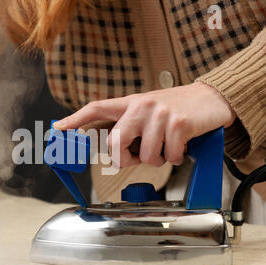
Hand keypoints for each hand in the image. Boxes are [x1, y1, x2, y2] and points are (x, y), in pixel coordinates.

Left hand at [54, 82, 235, 167]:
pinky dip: (176, 157)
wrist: (211, 99)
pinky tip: (181, 146)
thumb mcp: (148, 113)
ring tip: (167, 145)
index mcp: (130, 103)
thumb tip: (113, 153)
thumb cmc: (176, 110)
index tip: (59, 128)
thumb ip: (129, 129)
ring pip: (146, 155)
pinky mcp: (179, 123)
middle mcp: (141, 105)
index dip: (76, 119)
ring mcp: (159, 113)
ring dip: (158, 158)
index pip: (97, 108)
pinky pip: (169, 155)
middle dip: (125, 159)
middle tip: (139, 157)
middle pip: (115, 143)